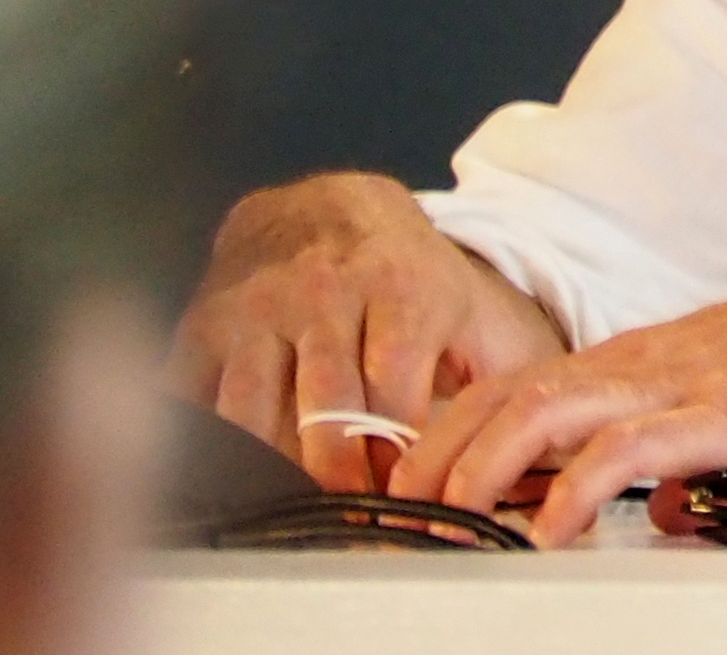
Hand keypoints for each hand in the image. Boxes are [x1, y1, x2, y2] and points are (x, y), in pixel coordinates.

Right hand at [166, 172, 564, 493]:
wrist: (328, 207)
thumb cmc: (409, 275)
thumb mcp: (473, 305)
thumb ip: (505, 371)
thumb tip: (533, 444)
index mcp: (401, 288)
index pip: (394, 387)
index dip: (395, 456)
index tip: (403, 498)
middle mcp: (324, 294)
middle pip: (322, 408)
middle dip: (337, 476)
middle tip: (353, 518)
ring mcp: (256, 309)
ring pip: (250, 414)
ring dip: (272, 472)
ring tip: (300, 505)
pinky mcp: (201, 326)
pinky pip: (193, 405)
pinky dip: (208, 450)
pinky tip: (236, 475)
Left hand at [389, 249, 726, 547]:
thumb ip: (686, 451)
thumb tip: (656, 508)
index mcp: (648, 357)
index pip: (518, 387)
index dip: (450, 435)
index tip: (409, 489)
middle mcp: (649, 359)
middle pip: (504, 395)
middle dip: (433, 456)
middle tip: (391, 517)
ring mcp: (684, 380)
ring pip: (542, 409)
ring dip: (477, 468)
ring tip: (440, 522)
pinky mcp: (726, 411)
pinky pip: (628, 448)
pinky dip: (572, 490)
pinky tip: (547, 531)